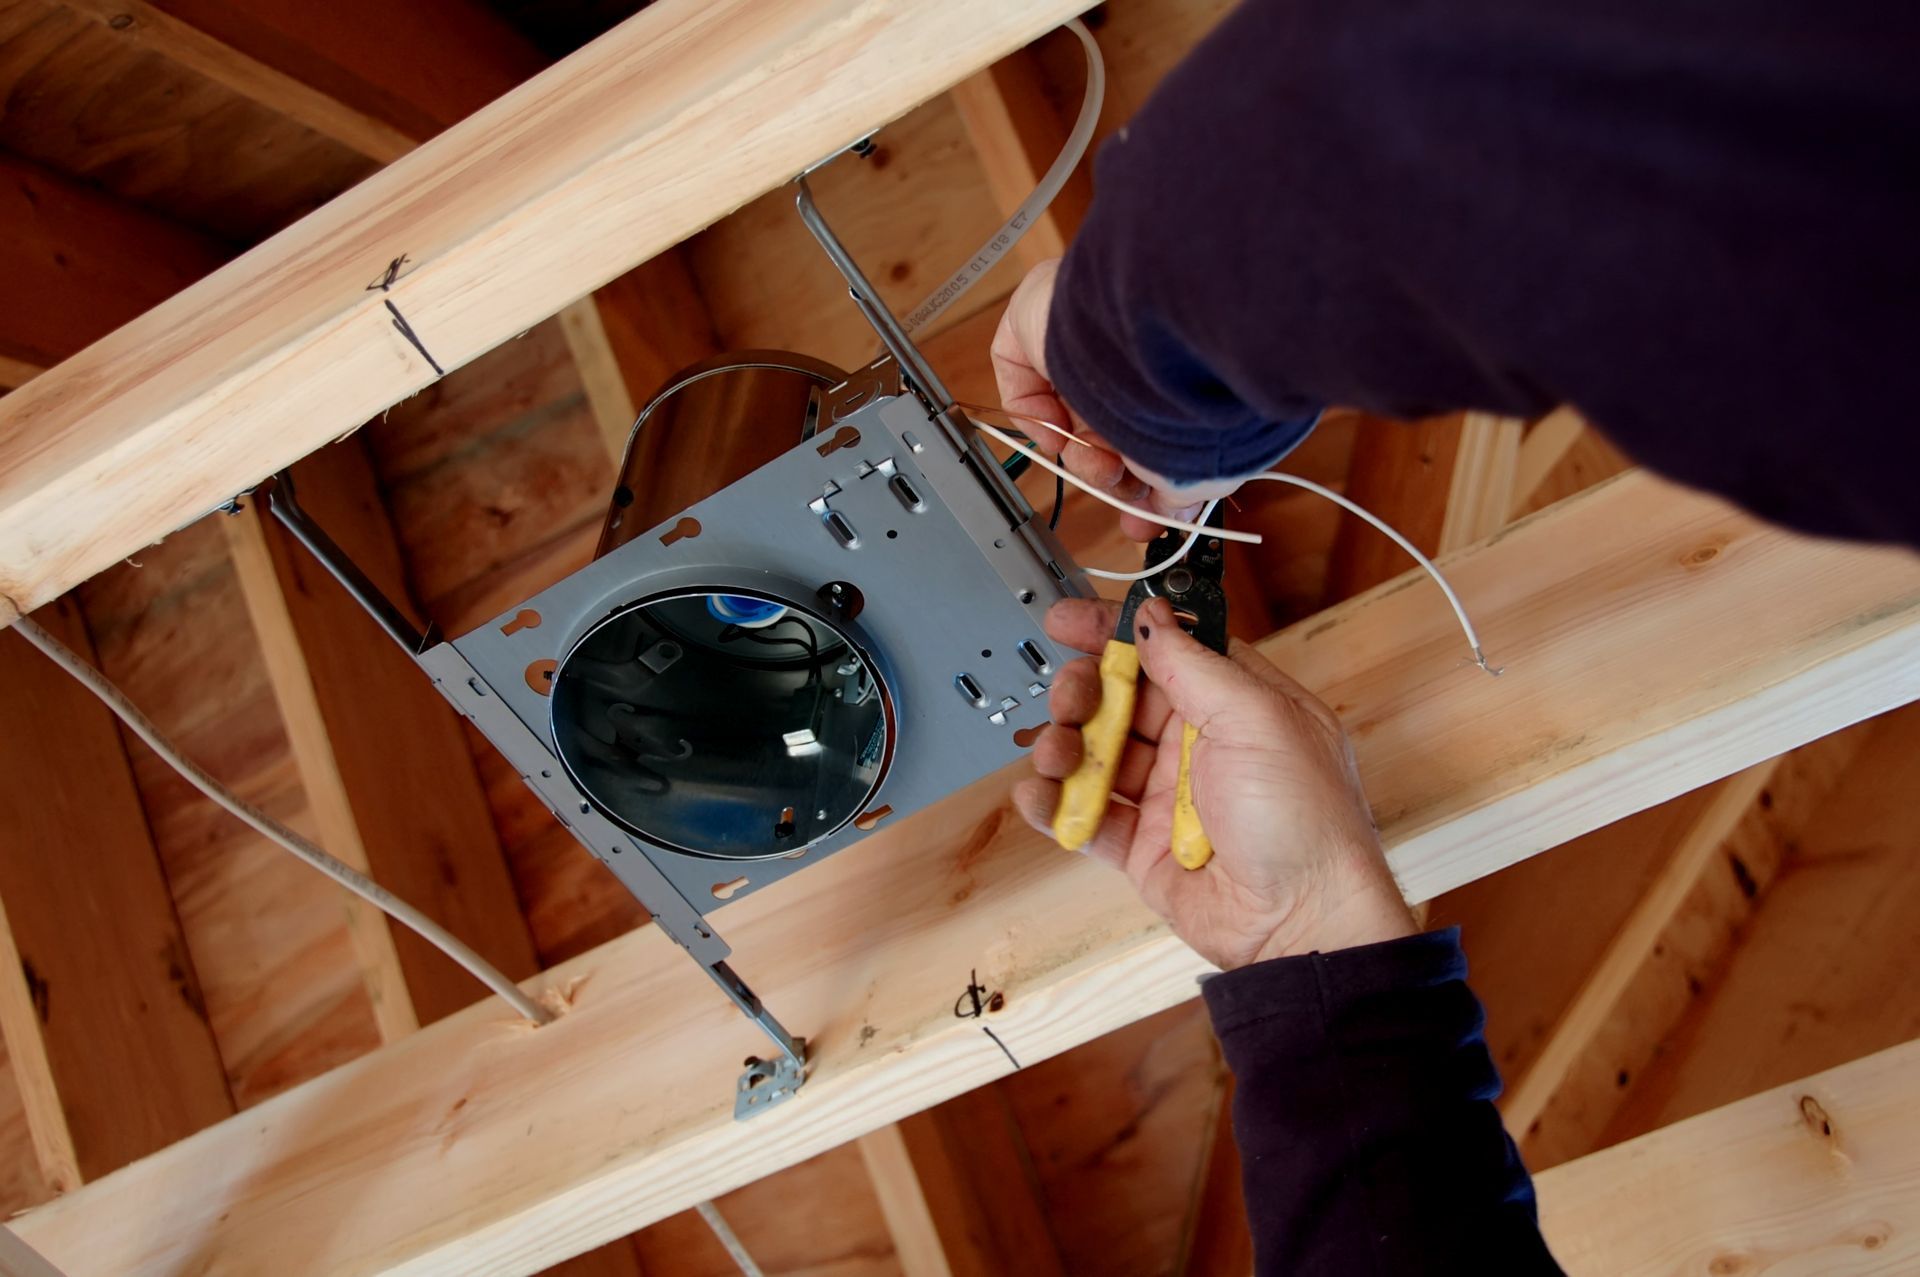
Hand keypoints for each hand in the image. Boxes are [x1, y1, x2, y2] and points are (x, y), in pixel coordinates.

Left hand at [991, 261, 1243, 540]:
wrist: (1168, 352)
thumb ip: (1181, 493)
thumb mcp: (1199, 467)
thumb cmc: (1195, 401)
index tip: (1145, 516)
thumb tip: (1174, 515)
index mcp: (1172, 373)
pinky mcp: (1035, 318)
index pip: (1147, 428)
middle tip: (1128, 496)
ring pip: (1066, 412)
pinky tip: (1062, 435)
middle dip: (1112, 474)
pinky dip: (1036, 419)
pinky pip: (1020, 379)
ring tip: (1103, 468)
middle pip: (1106, 426)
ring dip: (1082, 458)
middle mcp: (1127, 351)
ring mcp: (1079, 332)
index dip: (1143, 479)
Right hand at [1013, 596, 1417, 968]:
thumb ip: (1196, 664)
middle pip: (1120, 698)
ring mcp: (1168, 797)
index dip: (1113, 632)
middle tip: (1069, 699)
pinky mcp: (1141, 846)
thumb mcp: (1257, 720)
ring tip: (1057, 755)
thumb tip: (1151, 618)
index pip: (1166, 649)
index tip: (1067, 620)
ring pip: (1095, 754)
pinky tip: (1041, 796)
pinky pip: (1085, 816)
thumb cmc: (1307, 825)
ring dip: (1064, 746)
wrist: (1301, 924)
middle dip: (1083, 691)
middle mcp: (1200, 746)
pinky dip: (1054, 804)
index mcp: (1236, 704)